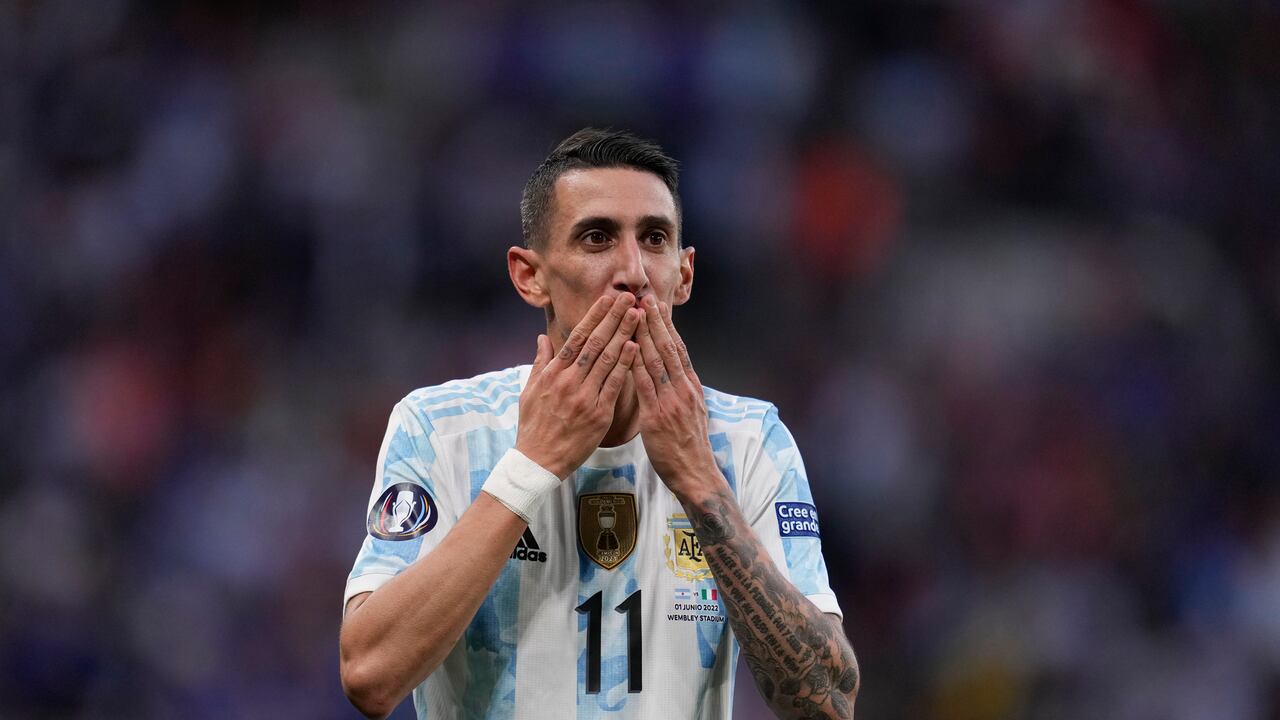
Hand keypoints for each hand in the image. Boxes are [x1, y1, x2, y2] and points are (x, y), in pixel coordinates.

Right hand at [516, 293, 640, 478]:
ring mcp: (584, 397)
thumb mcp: (529, 391)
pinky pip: (614, 385)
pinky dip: (625, 364)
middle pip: (595, 342)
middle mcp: (568, 381)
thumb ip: (539, 363)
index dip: (594, 316)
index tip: (608, 299)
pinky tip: (635, 347)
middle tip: (630, 297)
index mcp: (552, 373)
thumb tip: (542, 339)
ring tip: (638, 314)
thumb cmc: (534, 426)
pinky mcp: (598, 414)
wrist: (538, 462)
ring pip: (607, 359)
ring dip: (624, 333)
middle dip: (614, 317)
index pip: (577, 337)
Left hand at [630, 295, 718, 494]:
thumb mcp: (691, 412)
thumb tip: (671, 374)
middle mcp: (683, 389)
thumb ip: (679, 391)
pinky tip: (629, 349)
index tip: (656, 306)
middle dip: (655, 321)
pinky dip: (637, 365)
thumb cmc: (689, 446)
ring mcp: (671, 401)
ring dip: (645, 335)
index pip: (678, 349)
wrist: (696, 473)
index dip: (667, 326)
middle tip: (644, 298)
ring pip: (657, 361)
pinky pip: (645, 386)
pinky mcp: (657, 416)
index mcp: (690, 387)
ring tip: (635, 313)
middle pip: (668, 348)